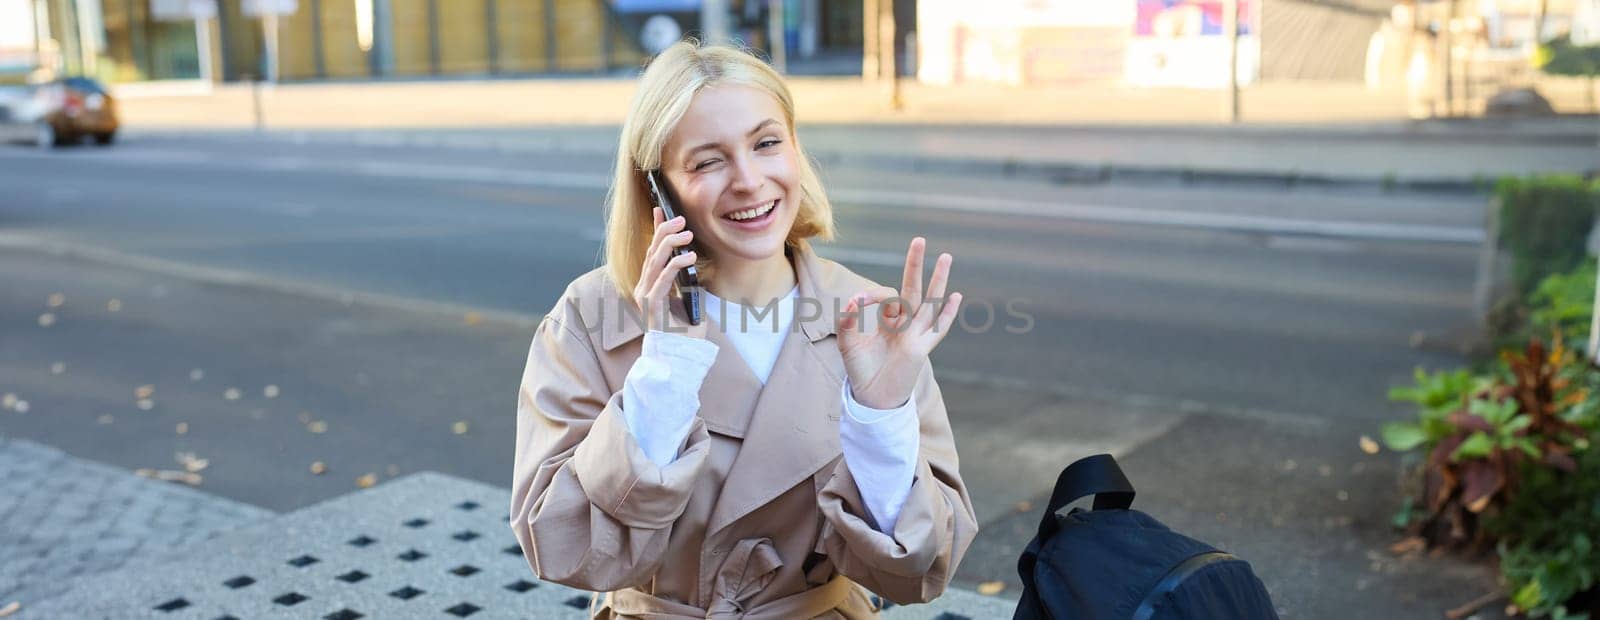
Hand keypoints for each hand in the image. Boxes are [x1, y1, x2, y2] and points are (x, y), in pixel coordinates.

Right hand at [634, 207, 706, 337]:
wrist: (679, 358)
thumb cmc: (684, 332)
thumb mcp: (688, 298)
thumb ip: (685, 280)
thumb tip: (691, 258)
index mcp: (650, 286)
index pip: (652, 252)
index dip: (656, 229)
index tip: (660, 209)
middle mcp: (643, 289)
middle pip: (651, 253)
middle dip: (665, 231)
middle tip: (681, 219)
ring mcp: (645, 297)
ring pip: (655, 262)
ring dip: (671, 244)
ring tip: (688, 234)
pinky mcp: (652, 306)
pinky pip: (663, 280)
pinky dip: (676, 265)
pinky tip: (689, 256)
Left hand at [836, 237, 962, 409]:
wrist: (871, 398)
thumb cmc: (861, 370)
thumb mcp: (847, 342)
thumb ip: (847, 321)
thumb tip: (854, 300)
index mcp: (887, 319)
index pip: (887, 295)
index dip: (873, 293)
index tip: (858, 301)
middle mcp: (904, 323)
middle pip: (913, 288)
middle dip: (916, 264)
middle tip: (919, 239)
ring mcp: (915, 335)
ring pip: (930, 302)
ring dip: (938, 280)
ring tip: (947, 257)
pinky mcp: (921, 349)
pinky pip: (937, 329)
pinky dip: (948, 314)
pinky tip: (956, 296)